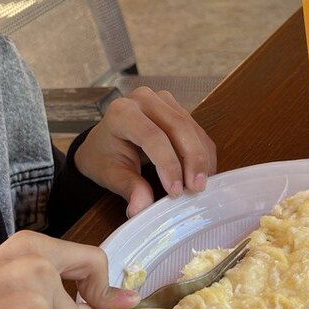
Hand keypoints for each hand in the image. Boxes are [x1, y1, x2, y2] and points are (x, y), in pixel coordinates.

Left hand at [73, 87, 217, 217]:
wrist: (105, 141)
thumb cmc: (105, 156)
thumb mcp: (110, 174)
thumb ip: (128, 188)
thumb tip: (141, 209)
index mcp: (122, 112)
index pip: (152, 136)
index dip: (168, 164)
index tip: (176, 191)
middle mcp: (143, 99)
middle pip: (178, 126)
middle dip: (192, 159)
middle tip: (197, 188)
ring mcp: (162, 100)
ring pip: (191, 128)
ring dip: (201, 158)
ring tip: (201, 185)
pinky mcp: (177, 108)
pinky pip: (197, 130)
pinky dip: (203, 153)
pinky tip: (203, 173)